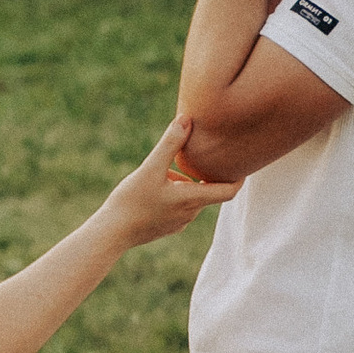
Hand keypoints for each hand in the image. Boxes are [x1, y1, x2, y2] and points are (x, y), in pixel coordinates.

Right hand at [102, 113, 238, 248]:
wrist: (111, 233)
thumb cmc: (131, 201)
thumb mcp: (150, 168)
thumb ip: (170, 143)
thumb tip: (186, 119)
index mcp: (192, 199)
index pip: (228, 191)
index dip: (239, 178)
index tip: (242, 164)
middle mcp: (190, 214)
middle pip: (206, 191)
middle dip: (202, 175)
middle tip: (199, 156)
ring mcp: (178, 223)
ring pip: (190, 198)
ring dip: (184, 184)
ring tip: (164, 171)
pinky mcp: (166, 228)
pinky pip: (178, 208)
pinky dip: (174, 195)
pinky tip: (154, 187)